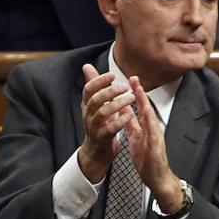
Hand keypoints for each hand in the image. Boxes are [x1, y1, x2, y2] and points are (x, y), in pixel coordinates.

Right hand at [77, 64, 136, 183]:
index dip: (99, 81)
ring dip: (118, 104)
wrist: (96, 152)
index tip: (112, 75)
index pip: (88, 89)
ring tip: (131, 98)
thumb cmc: (98, 125)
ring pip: (102, 113)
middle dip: (110, 91)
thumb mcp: (94, 104)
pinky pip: (110, 129)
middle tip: (125, 86)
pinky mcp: (102, 139)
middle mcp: (88, 115)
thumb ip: (94, 85)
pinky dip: (120, 121)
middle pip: (95, 100)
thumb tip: (87, 66)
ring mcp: (94, 127)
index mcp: (87, 106)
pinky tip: (130, 114)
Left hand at [125, 76, 182, 212]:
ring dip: (144, 102)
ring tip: (139, 90)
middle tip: (133, 77)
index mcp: (144, 127)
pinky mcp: (157, 144)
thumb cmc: (147, 159)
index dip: (133, 94)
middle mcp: (151, 128)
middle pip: (144, 107)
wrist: (156, 177)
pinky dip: (150, 120)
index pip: (138, 107)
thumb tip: (124, 112)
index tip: (128, 80)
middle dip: (138, 92)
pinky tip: (147, 111)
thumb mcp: (135, 138)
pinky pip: (153, 130)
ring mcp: (155, 135)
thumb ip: (131, 125)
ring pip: (149, 116)